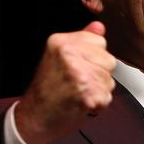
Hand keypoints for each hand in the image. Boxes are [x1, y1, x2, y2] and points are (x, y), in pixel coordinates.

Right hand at [15, 21, 116, 143]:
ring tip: (79, 92)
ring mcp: (80, 75)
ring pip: (109, 79)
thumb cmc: (46, 89)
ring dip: (99, 89)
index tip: (79, 65)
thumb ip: (81, 40)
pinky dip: (98, 103)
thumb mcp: (58, 56)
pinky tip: (81, 102)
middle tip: (78, 81)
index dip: (94, 56)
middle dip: (99, 72)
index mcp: (61, 42)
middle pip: (109, 60)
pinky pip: (107, 96)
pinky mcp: (88, 95)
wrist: (34, 117)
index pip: (100, 41)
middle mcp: (70, 56)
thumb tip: (99, 26)